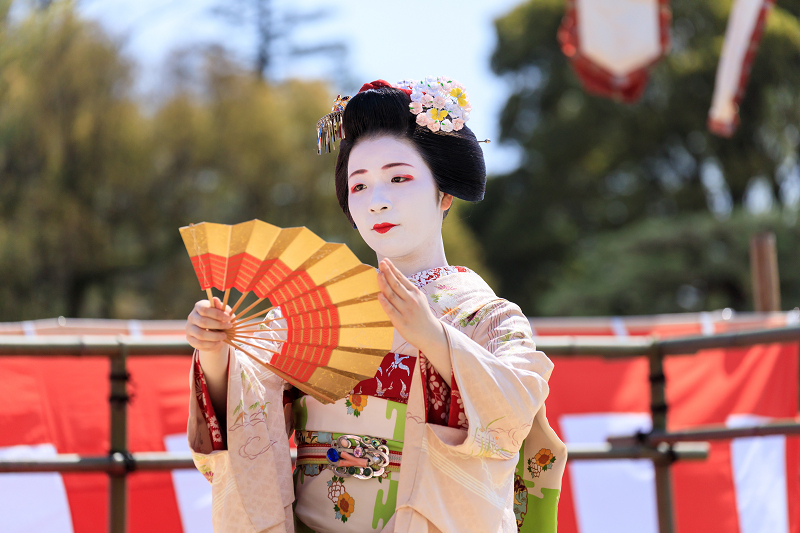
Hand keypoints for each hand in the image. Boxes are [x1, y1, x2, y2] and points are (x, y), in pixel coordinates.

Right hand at [186, 297, 233, 353]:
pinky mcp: (190, 339)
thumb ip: (221, 307)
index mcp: (199, 306)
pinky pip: (199, 344)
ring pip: (200, 334)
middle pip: (203, 322)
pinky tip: (219, 342)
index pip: (204, 309)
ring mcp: (189, 328)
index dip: (217, 314)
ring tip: (224, 336)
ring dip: (215, 336)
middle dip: (218, 325)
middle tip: (229, 327)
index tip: (229, 318)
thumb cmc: (220, 318)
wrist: (215, 332)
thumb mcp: (223, 312)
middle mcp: (191, 317)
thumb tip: (216, 299)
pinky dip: (211, 344)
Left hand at [376, 259, 448, 374]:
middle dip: (388, 272)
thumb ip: (407, 290)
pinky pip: (391, 310)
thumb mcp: (418, 299)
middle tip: (381, 263)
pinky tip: (379, 295)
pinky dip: (385, 302)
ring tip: (378, 274)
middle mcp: (411, 300)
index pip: (402, 278)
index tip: (385, 261)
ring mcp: (406, 311)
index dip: (393, 269)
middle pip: (396, 284)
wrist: (430, 334)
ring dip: (384, 283)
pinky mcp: (401, 322)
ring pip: (392, 294)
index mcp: (415, 293)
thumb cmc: (421, 316)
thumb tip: (394, 278)